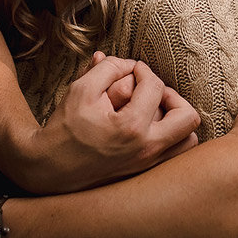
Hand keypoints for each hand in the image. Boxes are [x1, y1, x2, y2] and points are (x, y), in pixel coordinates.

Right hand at [20, 52, 200, 193]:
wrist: (50, 170)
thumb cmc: (64, 129)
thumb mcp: (81, 89)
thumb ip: (108, 68)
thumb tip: (129, 63)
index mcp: (131, 127)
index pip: (155, 86)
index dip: (143, 70)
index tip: (130, 70)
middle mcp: (146, 149)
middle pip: (187, 116)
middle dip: (173, 96)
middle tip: (152, 92)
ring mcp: (148, 165)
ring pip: (188, 140)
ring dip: (177, 119)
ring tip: (154, 110)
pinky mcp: (145, 174)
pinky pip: (175, 155)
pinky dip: (171, 138)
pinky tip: (151, 127)